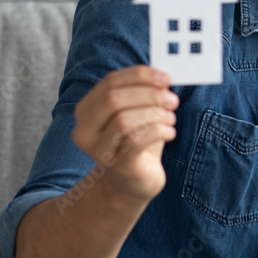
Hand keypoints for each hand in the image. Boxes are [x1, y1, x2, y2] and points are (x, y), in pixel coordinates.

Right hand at [70, 66, 178, 201]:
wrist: (131, 182)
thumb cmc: (135, 141)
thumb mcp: (136, 113)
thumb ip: (144, 92)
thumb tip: (163, 76)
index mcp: (86, 109)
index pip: (110, 82)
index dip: (140, 76)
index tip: (165, 78)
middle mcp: (85, 130)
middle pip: (113, 99)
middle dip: (149, 95)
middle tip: (172, 100)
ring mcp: (98, 150)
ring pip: (124, 120)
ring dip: (155, 114)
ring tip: (170, 119)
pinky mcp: (117, 166)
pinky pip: (137, 140)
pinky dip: (159, 131)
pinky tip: (169, 133)